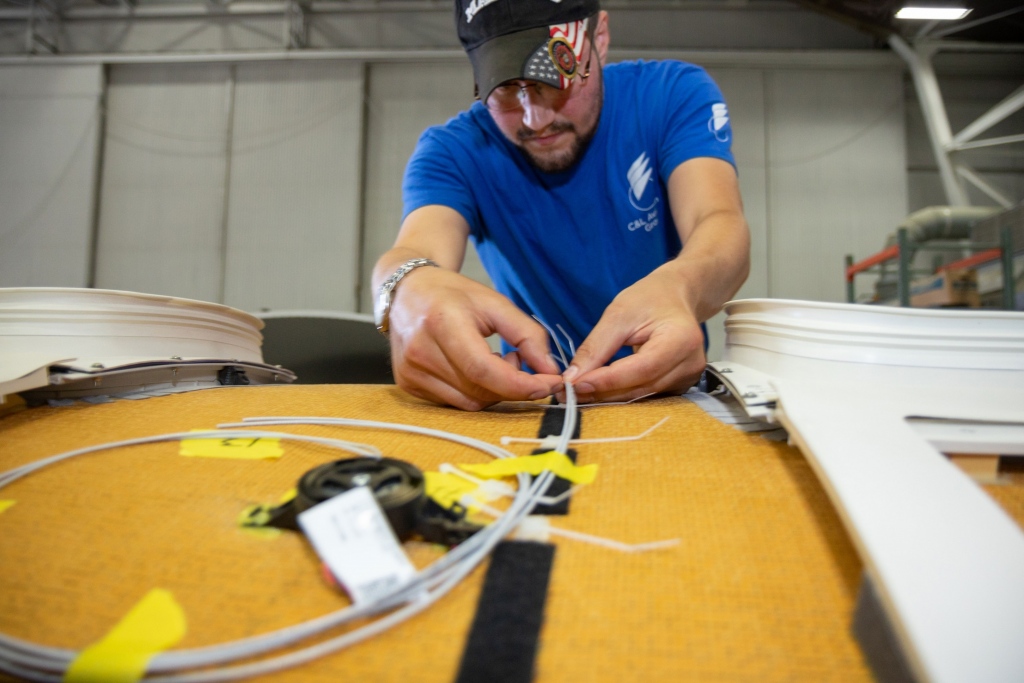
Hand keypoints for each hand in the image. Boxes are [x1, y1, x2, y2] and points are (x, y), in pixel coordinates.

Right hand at [388, 267, 562, 410]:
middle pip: (479, 390)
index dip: (520, 384)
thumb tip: (552, 372)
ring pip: (469, 402)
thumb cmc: (453, 294)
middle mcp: (420, 352)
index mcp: (442, 323)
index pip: (483, 370)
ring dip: (494, 390)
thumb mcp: (496, 303)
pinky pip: (454, 402)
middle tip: (520, 360)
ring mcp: (410, 372)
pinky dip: (475, 392)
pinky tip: (475, 368)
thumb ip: (529, 335)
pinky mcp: (408, 384)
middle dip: (512, 386)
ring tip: (496, 360)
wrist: (406, 291)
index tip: (548, 383)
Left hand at [562, 268, 705, 402]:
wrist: (675, 297)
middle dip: (604, 392)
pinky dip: (622, 394)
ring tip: (580, 392)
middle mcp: (691, 363)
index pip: (641, 369)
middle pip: (642, 386)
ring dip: (610, 396)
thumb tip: (572, 378)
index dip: (608, 381)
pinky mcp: (681, 384)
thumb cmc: (649, 299)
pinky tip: (601, 390)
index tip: (576, 385)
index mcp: (682, 339)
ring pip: (643, 395)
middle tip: (569, 393)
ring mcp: (689, 377)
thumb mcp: (618, 314)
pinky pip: (647, 395)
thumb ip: (596, 347)